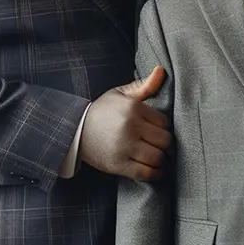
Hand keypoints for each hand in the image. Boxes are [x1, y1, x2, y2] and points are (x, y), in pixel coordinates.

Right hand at [78, 67, 172, 181]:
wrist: (75, 129)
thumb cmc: (103, 110)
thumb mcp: (120, 94)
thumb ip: (144, 85)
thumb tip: (161, 70)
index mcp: (133, 108)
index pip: (165, 122)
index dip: (166, 129)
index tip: (162, 133)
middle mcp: (131, 127)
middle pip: (164, 141)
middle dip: (168, 146)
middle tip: (167, 149)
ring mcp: (125, 147)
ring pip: (157, 158)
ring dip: (164, 161)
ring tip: (162, 160)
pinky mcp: (119, 164)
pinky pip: (146, 173)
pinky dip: (155, 174)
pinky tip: (156, 170)